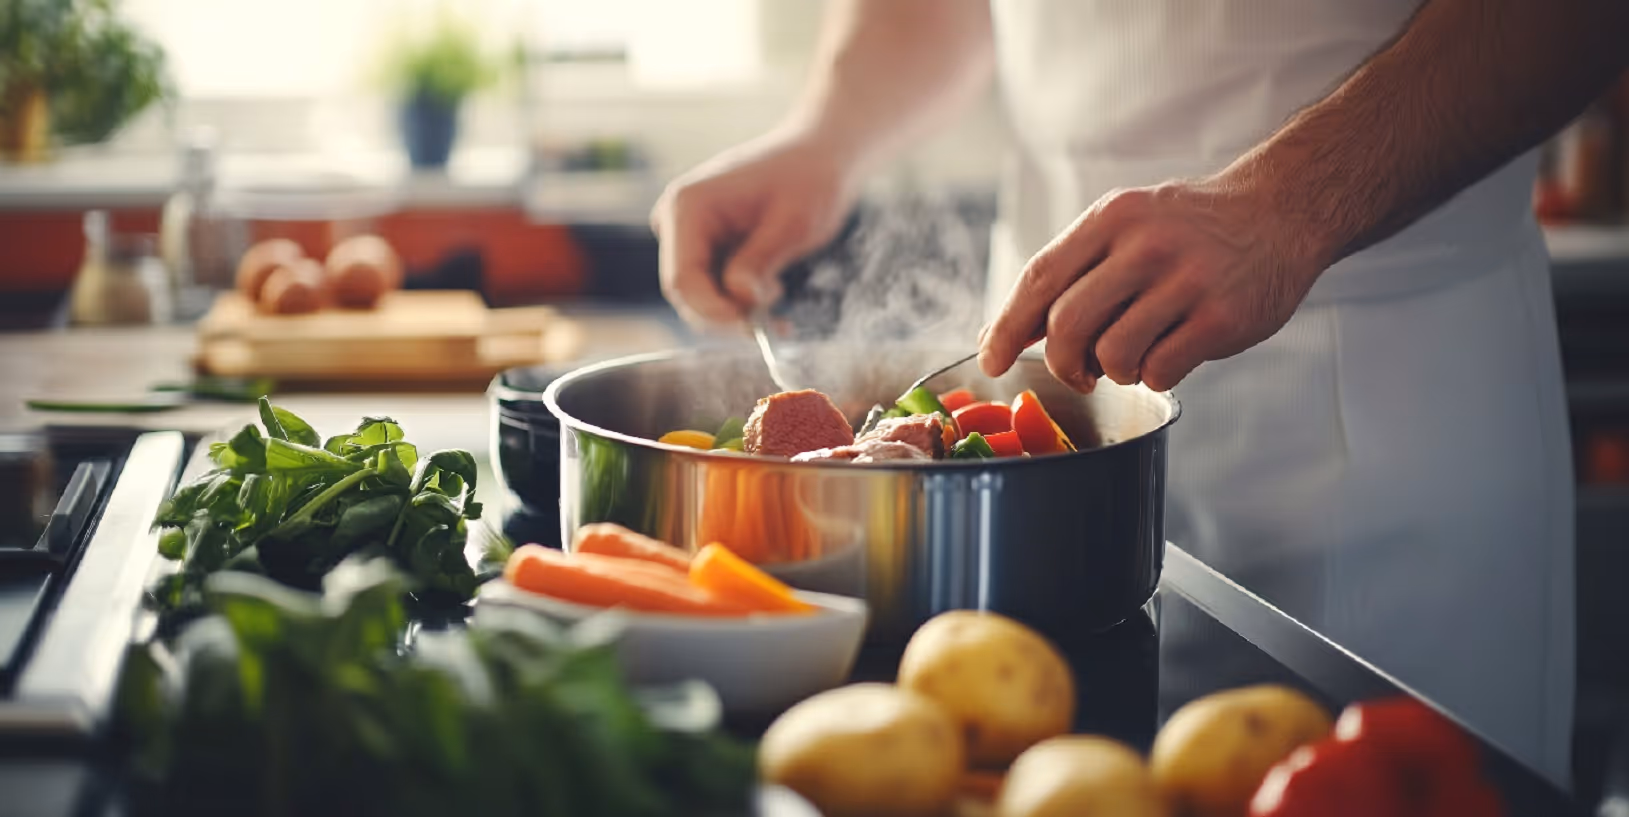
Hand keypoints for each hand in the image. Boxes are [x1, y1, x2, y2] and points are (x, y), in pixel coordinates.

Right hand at [651, 131, 861, 328]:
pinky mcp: (705, 245)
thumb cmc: (809, 180)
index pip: (683, 280)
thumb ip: (760, 261)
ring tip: (779, 294)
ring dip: (738, 309)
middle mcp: (677, 219)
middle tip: (773, 323)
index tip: (752, 328)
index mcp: (688, 206)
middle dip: (728, 314)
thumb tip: (739, 299)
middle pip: (687, 292)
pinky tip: (773, 296)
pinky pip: (714, 286)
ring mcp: (689, 233)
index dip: (713, 312)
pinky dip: (741, 300)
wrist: (819, 157)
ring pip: (701, 294)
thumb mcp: (792, 224)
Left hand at [977, 173, 1330, 391]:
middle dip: (1062, 362)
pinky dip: (1153, 376)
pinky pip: (1160, 371)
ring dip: (1113, 371)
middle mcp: (1146, 244)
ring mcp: (1187, 281)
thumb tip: (999, 335)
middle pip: (1067, 325)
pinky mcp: (1222, 317)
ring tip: (1134, 355)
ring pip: (1112, 355)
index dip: (1007, 326)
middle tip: (1078, 371)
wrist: (1280, 212)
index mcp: (1111, 218)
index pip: (1039, 278)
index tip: (991, 360)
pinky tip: (1168, 354)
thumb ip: (1070, 274)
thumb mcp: (1124, 227)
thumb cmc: (1188, 230)